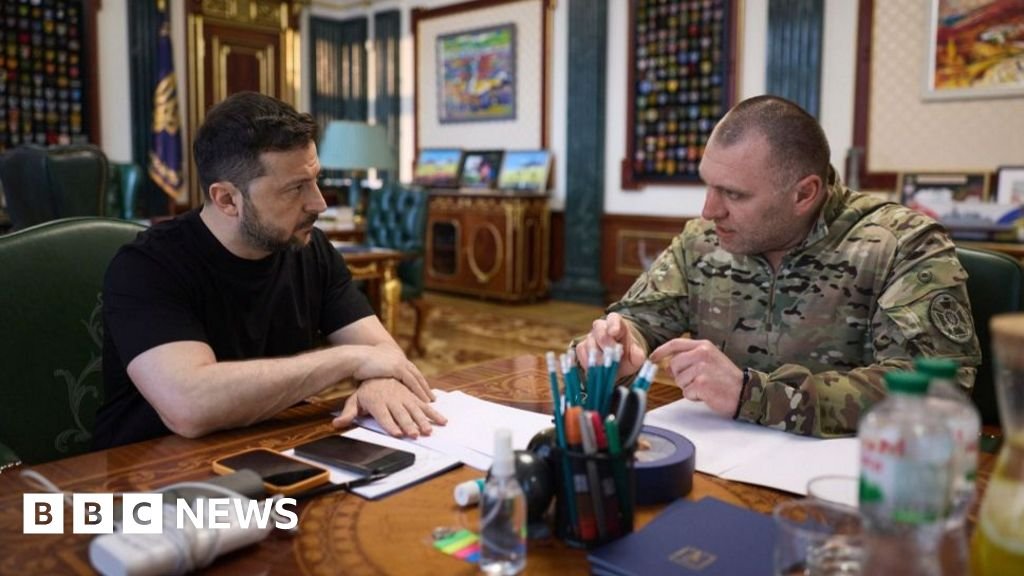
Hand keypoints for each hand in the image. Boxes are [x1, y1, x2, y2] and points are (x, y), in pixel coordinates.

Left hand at [332, 378, 446, 437]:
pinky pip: (424, 402)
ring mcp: (404, 394)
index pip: (384, 415)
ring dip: (423, 420)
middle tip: (415, 435)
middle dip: (409, 424)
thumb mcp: (354, 400)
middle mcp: (392, 398)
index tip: (397, 434)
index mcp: (377, 401)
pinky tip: (441, 420)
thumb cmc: (365, 388)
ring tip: (429, 430)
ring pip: (415, 408)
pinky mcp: (412, 392)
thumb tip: (337, 424)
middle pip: (401, 413)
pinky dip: (433, 411)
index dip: (390, 425)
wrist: (375, 363)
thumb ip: (348, 413)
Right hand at [353, 344, 432, 401]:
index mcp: (392, 356)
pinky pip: (412, 382)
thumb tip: (376, 382)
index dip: (415, 381)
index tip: (421, 389)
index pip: (407, 370)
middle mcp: (399, 357)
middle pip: (415, 374)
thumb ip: (377, 374)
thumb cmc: (356, 364)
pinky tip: (425, 400)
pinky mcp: (398, 368)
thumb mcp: (370, 369)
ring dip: (424, 391)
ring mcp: (400, 362)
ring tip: (431, 402)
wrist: (353, 358)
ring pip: (416, 378)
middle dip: (424, 386)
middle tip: (431, 397)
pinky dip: (419, 391)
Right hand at [575, 313, 646, 380]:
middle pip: (599, 329)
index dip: (613, 324)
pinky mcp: (582, 347)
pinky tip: (595, 368)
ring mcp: (590, 336)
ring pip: (589, 341)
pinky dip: (587, 360)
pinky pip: (581, 351)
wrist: (616, 365)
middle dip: (605, 342)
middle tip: (611, 355)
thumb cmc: (627, 356)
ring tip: (605, 366)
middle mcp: (602, 327)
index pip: (613, 318)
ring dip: (597, 355)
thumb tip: (637, 354)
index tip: (614, 332)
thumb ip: (638, 355)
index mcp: (617, 324)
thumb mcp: (636, 357)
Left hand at [649, 338, 742, 416]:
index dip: (661, 351)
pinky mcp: (702, 384)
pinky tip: (707, 394)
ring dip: (689, 387)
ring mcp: (701, 368)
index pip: (676, 344)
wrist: (745, 392)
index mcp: (704, 346)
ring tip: (706, 386)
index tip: (652, 358)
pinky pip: (686, 392)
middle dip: (681, 376)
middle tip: (698, 380)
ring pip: (679, 380)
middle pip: (674, 365)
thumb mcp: (709, 361)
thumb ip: (689, 360)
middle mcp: (702, 354)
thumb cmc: (727, 378)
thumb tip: (667, 367)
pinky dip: (694, 396)